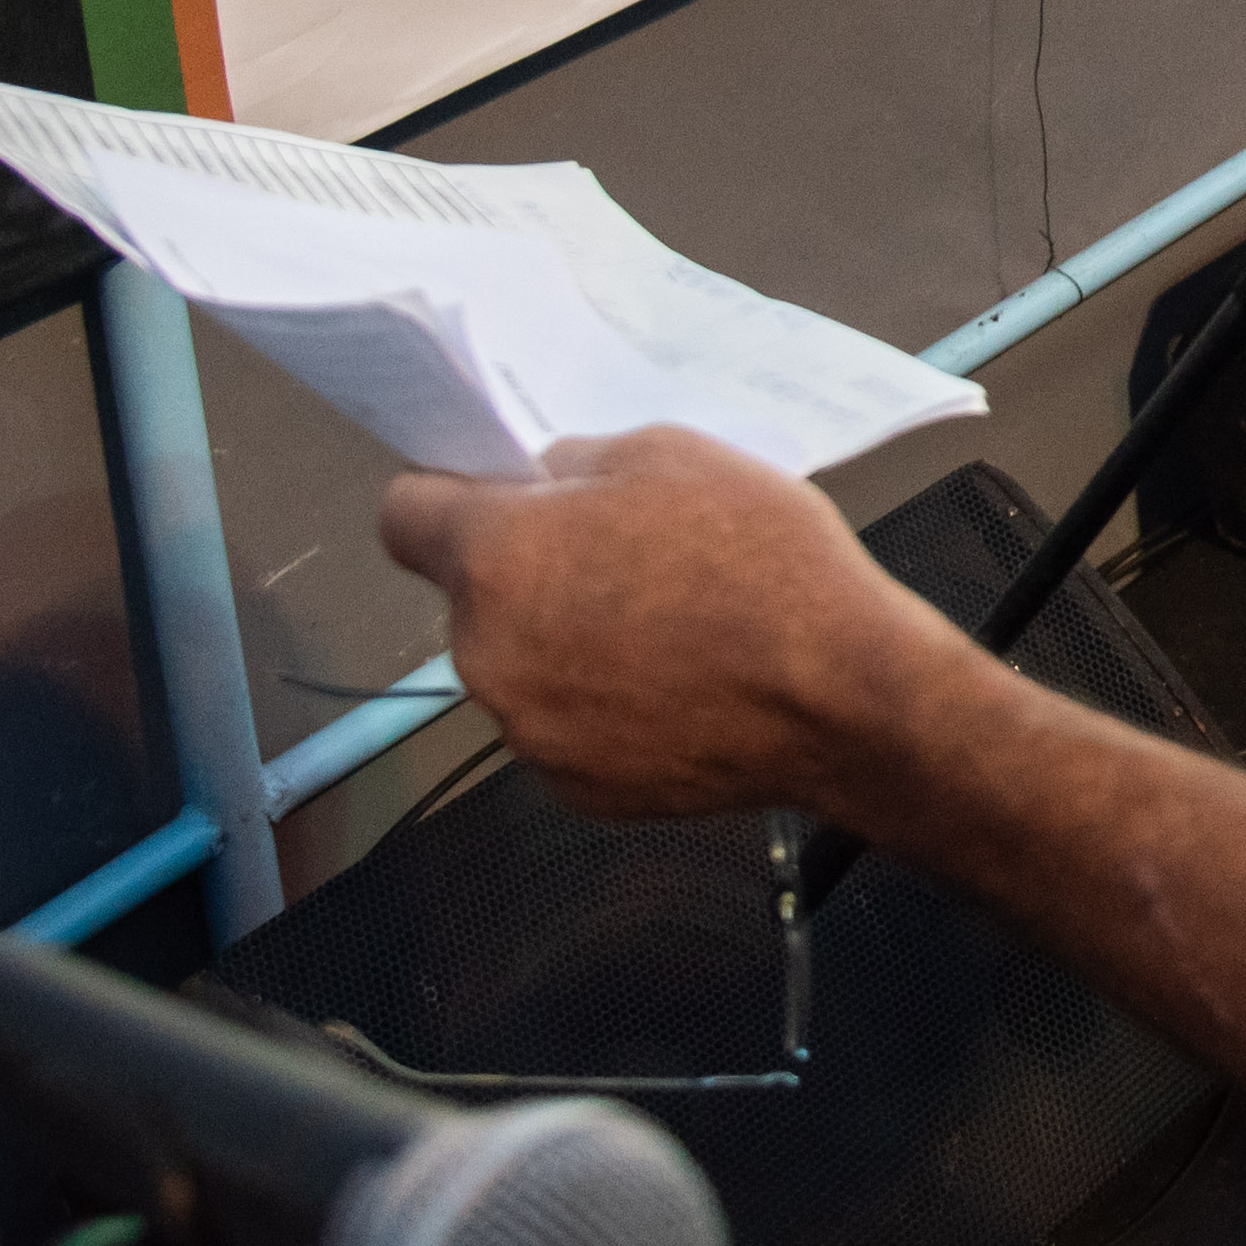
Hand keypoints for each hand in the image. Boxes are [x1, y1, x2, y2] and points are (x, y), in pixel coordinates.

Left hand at [378, 427, 960, 824]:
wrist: (841, 695)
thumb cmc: (763, 560)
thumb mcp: (675, 454)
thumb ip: (581, 461)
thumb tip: (545, 482)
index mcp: (496, 559)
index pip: (404, 515)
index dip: (449, 495)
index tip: (500, 497)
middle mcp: (486, 654)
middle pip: (474, 598)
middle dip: (530, 576)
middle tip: (627, 560)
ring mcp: (528, 734)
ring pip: (521, 668)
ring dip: (566, 646)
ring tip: (669, 630)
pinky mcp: (575, 790)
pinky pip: (566, 731)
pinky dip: (605, 711)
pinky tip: (681, 689)